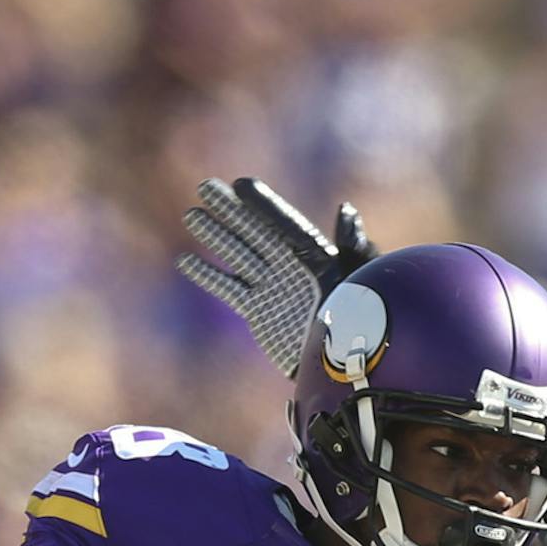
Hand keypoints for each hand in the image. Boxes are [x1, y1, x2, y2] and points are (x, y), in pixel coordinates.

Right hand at [177, 177, 377, 374]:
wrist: (345, 360)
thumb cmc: (359, 316)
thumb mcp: (360, 277)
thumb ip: (352, 245)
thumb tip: (345, 211)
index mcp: (312, 253)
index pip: (282, 222)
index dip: (262, 204)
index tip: (241, 185)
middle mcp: (288, 265)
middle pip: (254, 231)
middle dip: (230, 210)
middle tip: (206, 186)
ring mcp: (271, 287)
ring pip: (236, 255)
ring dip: (214, 235)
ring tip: (191, 215)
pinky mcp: (258, 310)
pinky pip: (228, 288)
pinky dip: (208, 275)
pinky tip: (186, 260)